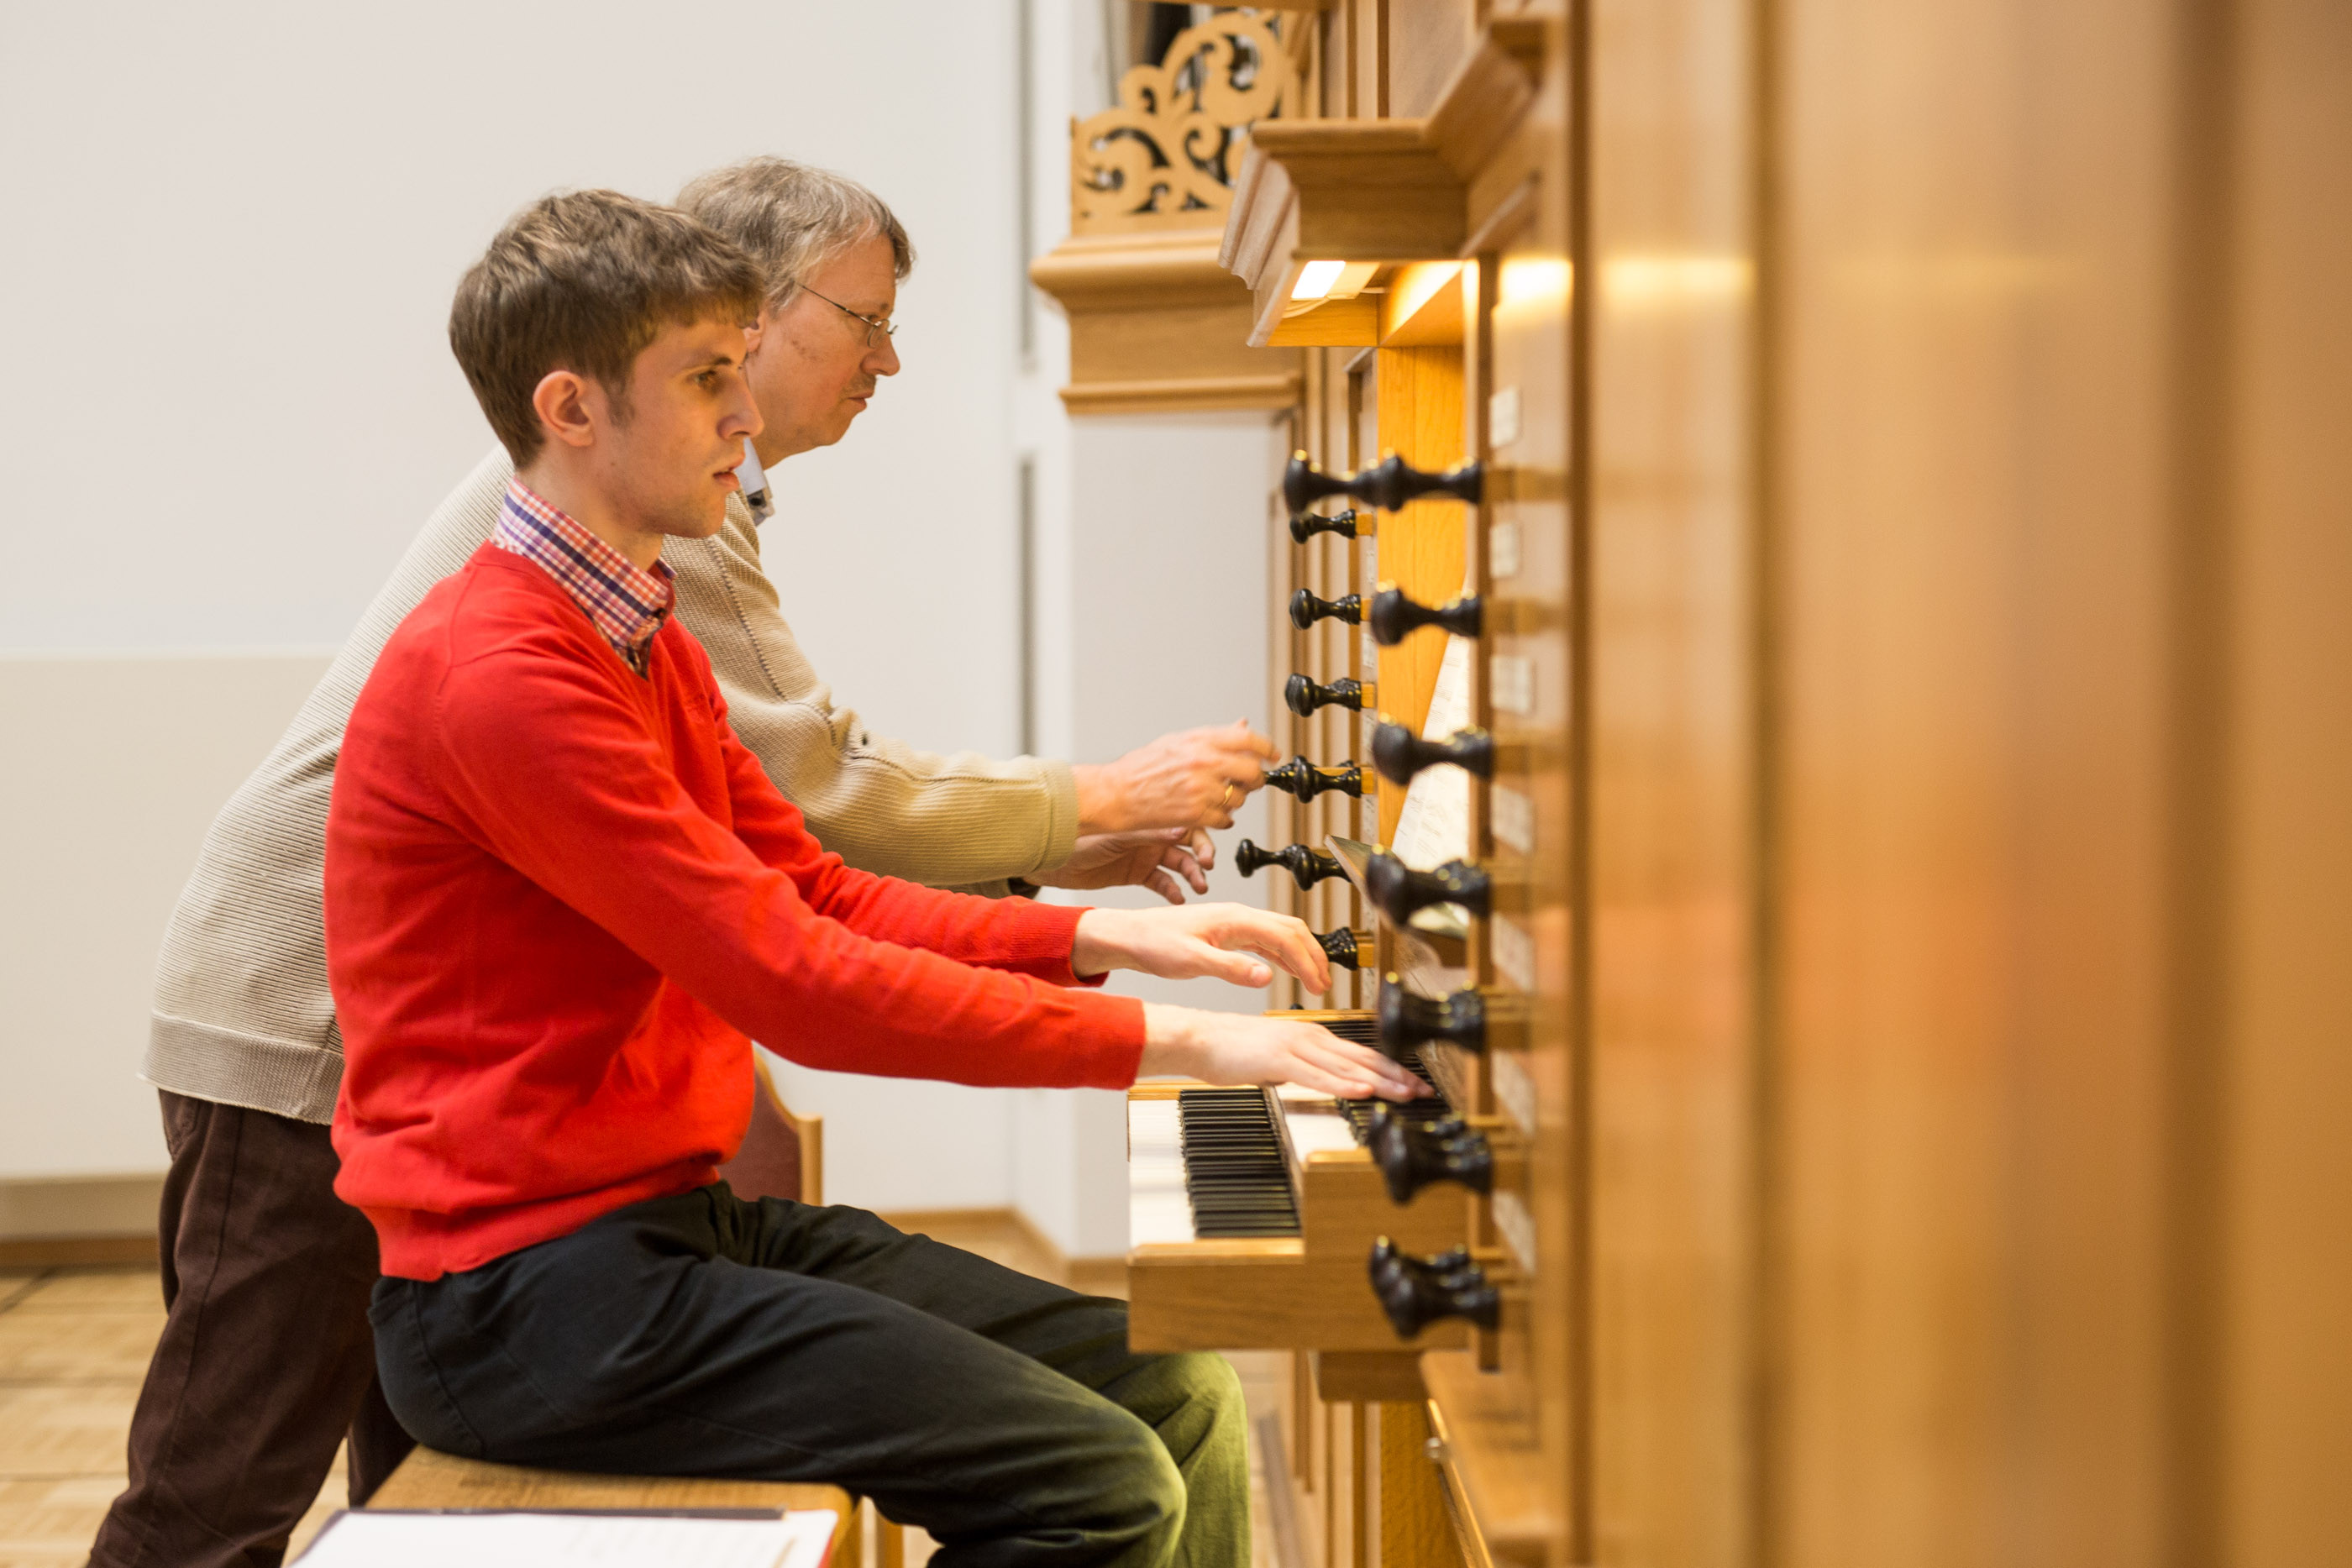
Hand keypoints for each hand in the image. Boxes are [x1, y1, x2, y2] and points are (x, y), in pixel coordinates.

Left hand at [1031, 828, 1215, 902]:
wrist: (1057, 861)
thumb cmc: (1081, 839)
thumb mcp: (1118, 837)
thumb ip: (1149, 835)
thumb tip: (1182, 831)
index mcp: (1149, 819)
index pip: (1184, 823)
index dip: (1200, 837)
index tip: (1206, 853)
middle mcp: (1152, 835)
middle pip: (1187, 845)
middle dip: (1200, 857)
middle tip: (1205, 870)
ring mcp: (1146, 855)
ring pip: (1179, 865)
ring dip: (1191, 876)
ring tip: (1199, 889)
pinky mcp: (1138, 874)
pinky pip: (1162, 883)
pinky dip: (1173, 890)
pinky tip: (1178, 899)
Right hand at [1069, 721, 1279, 833]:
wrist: (1117, 793)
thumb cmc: (1142, 767)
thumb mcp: (1177, 741)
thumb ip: (1213, 737)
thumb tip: (1242, 727)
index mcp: (1200, 740)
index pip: (1247, 739)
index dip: (1266, 748)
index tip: (1272, 755)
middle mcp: (1203, 762)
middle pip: (1252, 771)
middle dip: (1255, 778)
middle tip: (1250, 781)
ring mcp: (1201, 790)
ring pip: (1240, 798)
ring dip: (1235, 800)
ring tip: (1217, 796)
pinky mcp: (1196, 814)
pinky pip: (1226, 819)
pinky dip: (1222, 818)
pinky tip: (1209, 811)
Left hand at [1072, 903, 1330, 990]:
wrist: (1130, 935)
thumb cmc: (1154, 943)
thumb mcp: (1192, 961)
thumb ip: (1231, 968)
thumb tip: (1267, 976)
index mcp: (1236, 918)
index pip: (1286, 936)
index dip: (1307, 961)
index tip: (1318, 984)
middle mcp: (1239, 916)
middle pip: (1291, 929)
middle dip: (1313, 955)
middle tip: (1324, 983)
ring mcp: (1234, 923)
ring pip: (1281, 933)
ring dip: (1300, 955)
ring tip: (1314, 979)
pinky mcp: (1227, 932)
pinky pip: (1265, 940)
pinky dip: (1283, 955)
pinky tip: (1286, 970)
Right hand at [1139, 1005, 1423, 1100]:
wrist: (1201, 1038)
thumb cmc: (1233, 1049)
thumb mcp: (1279, 1058)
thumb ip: (1303, 1068)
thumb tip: (1320, 1080)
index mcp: (1312, 1036)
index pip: (1360, 1053)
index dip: (1391, 1069)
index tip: (1413, 1083)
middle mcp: (1310, 1037)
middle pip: (1363, 1058)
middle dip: (1397, 1076)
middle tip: (1423, 1091)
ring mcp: (1297, 1047)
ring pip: (1347, 1067)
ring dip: (1380, 1082)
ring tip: (1405, 1094)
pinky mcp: (1281, 1060)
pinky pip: (1318, 1075)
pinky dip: (1344, 1083)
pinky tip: (1362, 1091)